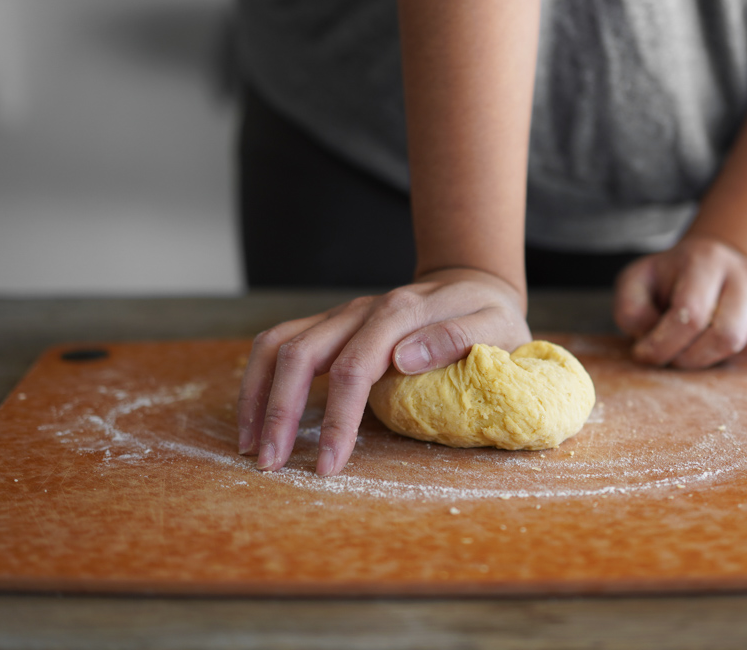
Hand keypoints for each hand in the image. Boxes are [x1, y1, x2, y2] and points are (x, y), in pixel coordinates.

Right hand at [236, 268, 530, 475]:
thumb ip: (458, 337)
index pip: (355, 368)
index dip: (338, 418)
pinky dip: (261, 379)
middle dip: (280, 411)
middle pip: (301, 354)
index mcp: (400, 313)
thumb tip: (403, 358)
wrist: (473, 283)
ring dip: (257, 394)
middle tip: (271, 464)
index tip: (328, 464)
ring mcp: (343, 315)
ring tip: (250, 446)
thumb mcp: (496, 325)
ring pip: (279, 344)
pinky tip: (257, 417)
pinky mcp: (332, 324)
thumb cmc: (489, 314)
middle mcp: (362, 310)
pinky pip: (282, 344)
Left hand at [613, 236, 746, 367]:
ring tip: (698, 350)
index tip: (645, 353)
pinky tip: (723, 346)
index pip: (690, 315)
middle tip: (674, 356)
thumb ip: (631, 308)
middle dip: (691, 358)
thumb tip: (649, 332)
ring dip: (717, 361)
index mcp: (705, 259)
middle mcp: (745, 270)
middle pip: (725, 335)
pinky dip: (740, 360)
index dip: (663, 345)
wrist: (714, 264)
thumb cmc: (672, 280)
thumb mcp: (638, 283)